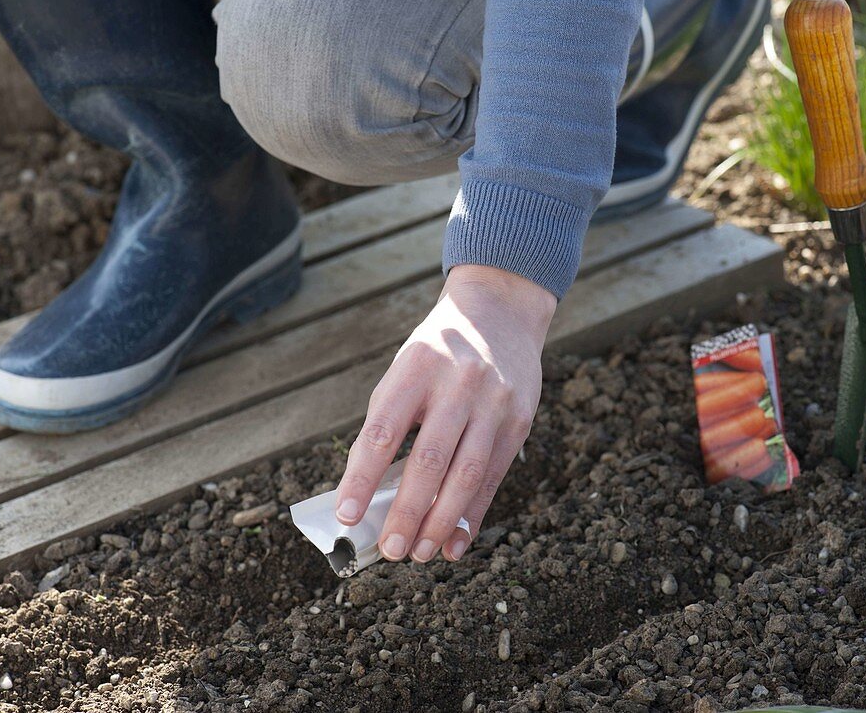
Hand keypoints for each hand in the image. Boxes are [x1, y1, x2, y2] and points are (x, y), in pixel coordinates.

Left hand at [334, 264, 556, 562]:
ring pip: (466, 473)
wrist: (500, 312)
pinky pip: (495, 475)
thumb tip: (366, 495)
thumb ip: (387, 423)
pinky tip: (456, 543)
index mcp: (417, 367)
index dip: (362, 477)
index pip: (383, 430)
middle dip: (408, 511)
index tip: (345, 516)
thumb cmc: (437, 353)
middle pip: (430, 459)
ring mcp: (494, 402)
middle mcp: (459, 383)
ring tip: (419, 553)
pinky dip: (473, 514)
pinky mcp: (519, 420)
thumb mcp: (405, 371)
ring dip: (442, 521)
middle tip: (389, 550)